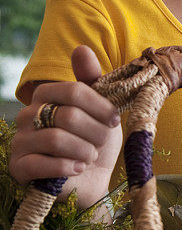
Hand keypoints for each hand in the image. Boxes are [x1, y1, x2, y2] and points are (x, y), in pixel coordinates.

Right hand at [9, 46, 120, 186]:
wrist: (91, 180)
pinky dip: (67, 167)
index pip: (74, 90)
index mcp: (46, 95)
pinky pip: (42, 164)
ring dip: (84, 151)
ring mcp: (20, 141)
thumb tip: (81, 49)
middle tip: (100, 143)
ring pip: (56, 139)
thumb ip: (91, 80)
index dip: (100, 106)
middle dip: (95, 133)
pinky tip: (77, 168)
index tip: (114, 120)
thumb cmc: (94, 140)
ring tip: (89, 157)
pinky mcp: (19, 167)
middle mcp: (27, 115)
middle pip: (68, 116)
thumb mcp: (100, 109)